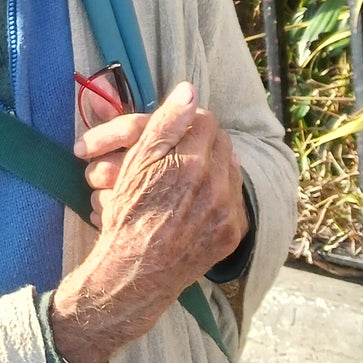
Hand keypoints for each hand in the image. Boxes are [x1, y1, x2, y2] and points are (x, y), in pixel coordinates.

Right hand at [51, 81, 245, 362]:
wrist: (135, 273)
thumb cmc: (127, 217)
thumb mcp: (136, 164)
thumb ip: (165, 124)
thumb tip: (188, 90)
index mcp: (191, 164)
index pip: (205, 121)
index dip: (188, 120)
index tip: (176, 127)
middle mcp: (217, 186)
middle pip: (221, 143)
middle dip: (202, 139)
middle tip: (182, 145)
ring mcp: (228, 212)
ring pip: (230, 168)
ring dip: (212, 163)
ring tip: (190, 169)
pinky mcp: (233, 233)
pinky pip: (235, 198)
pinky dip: (220, 192)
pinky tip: (200, 195)